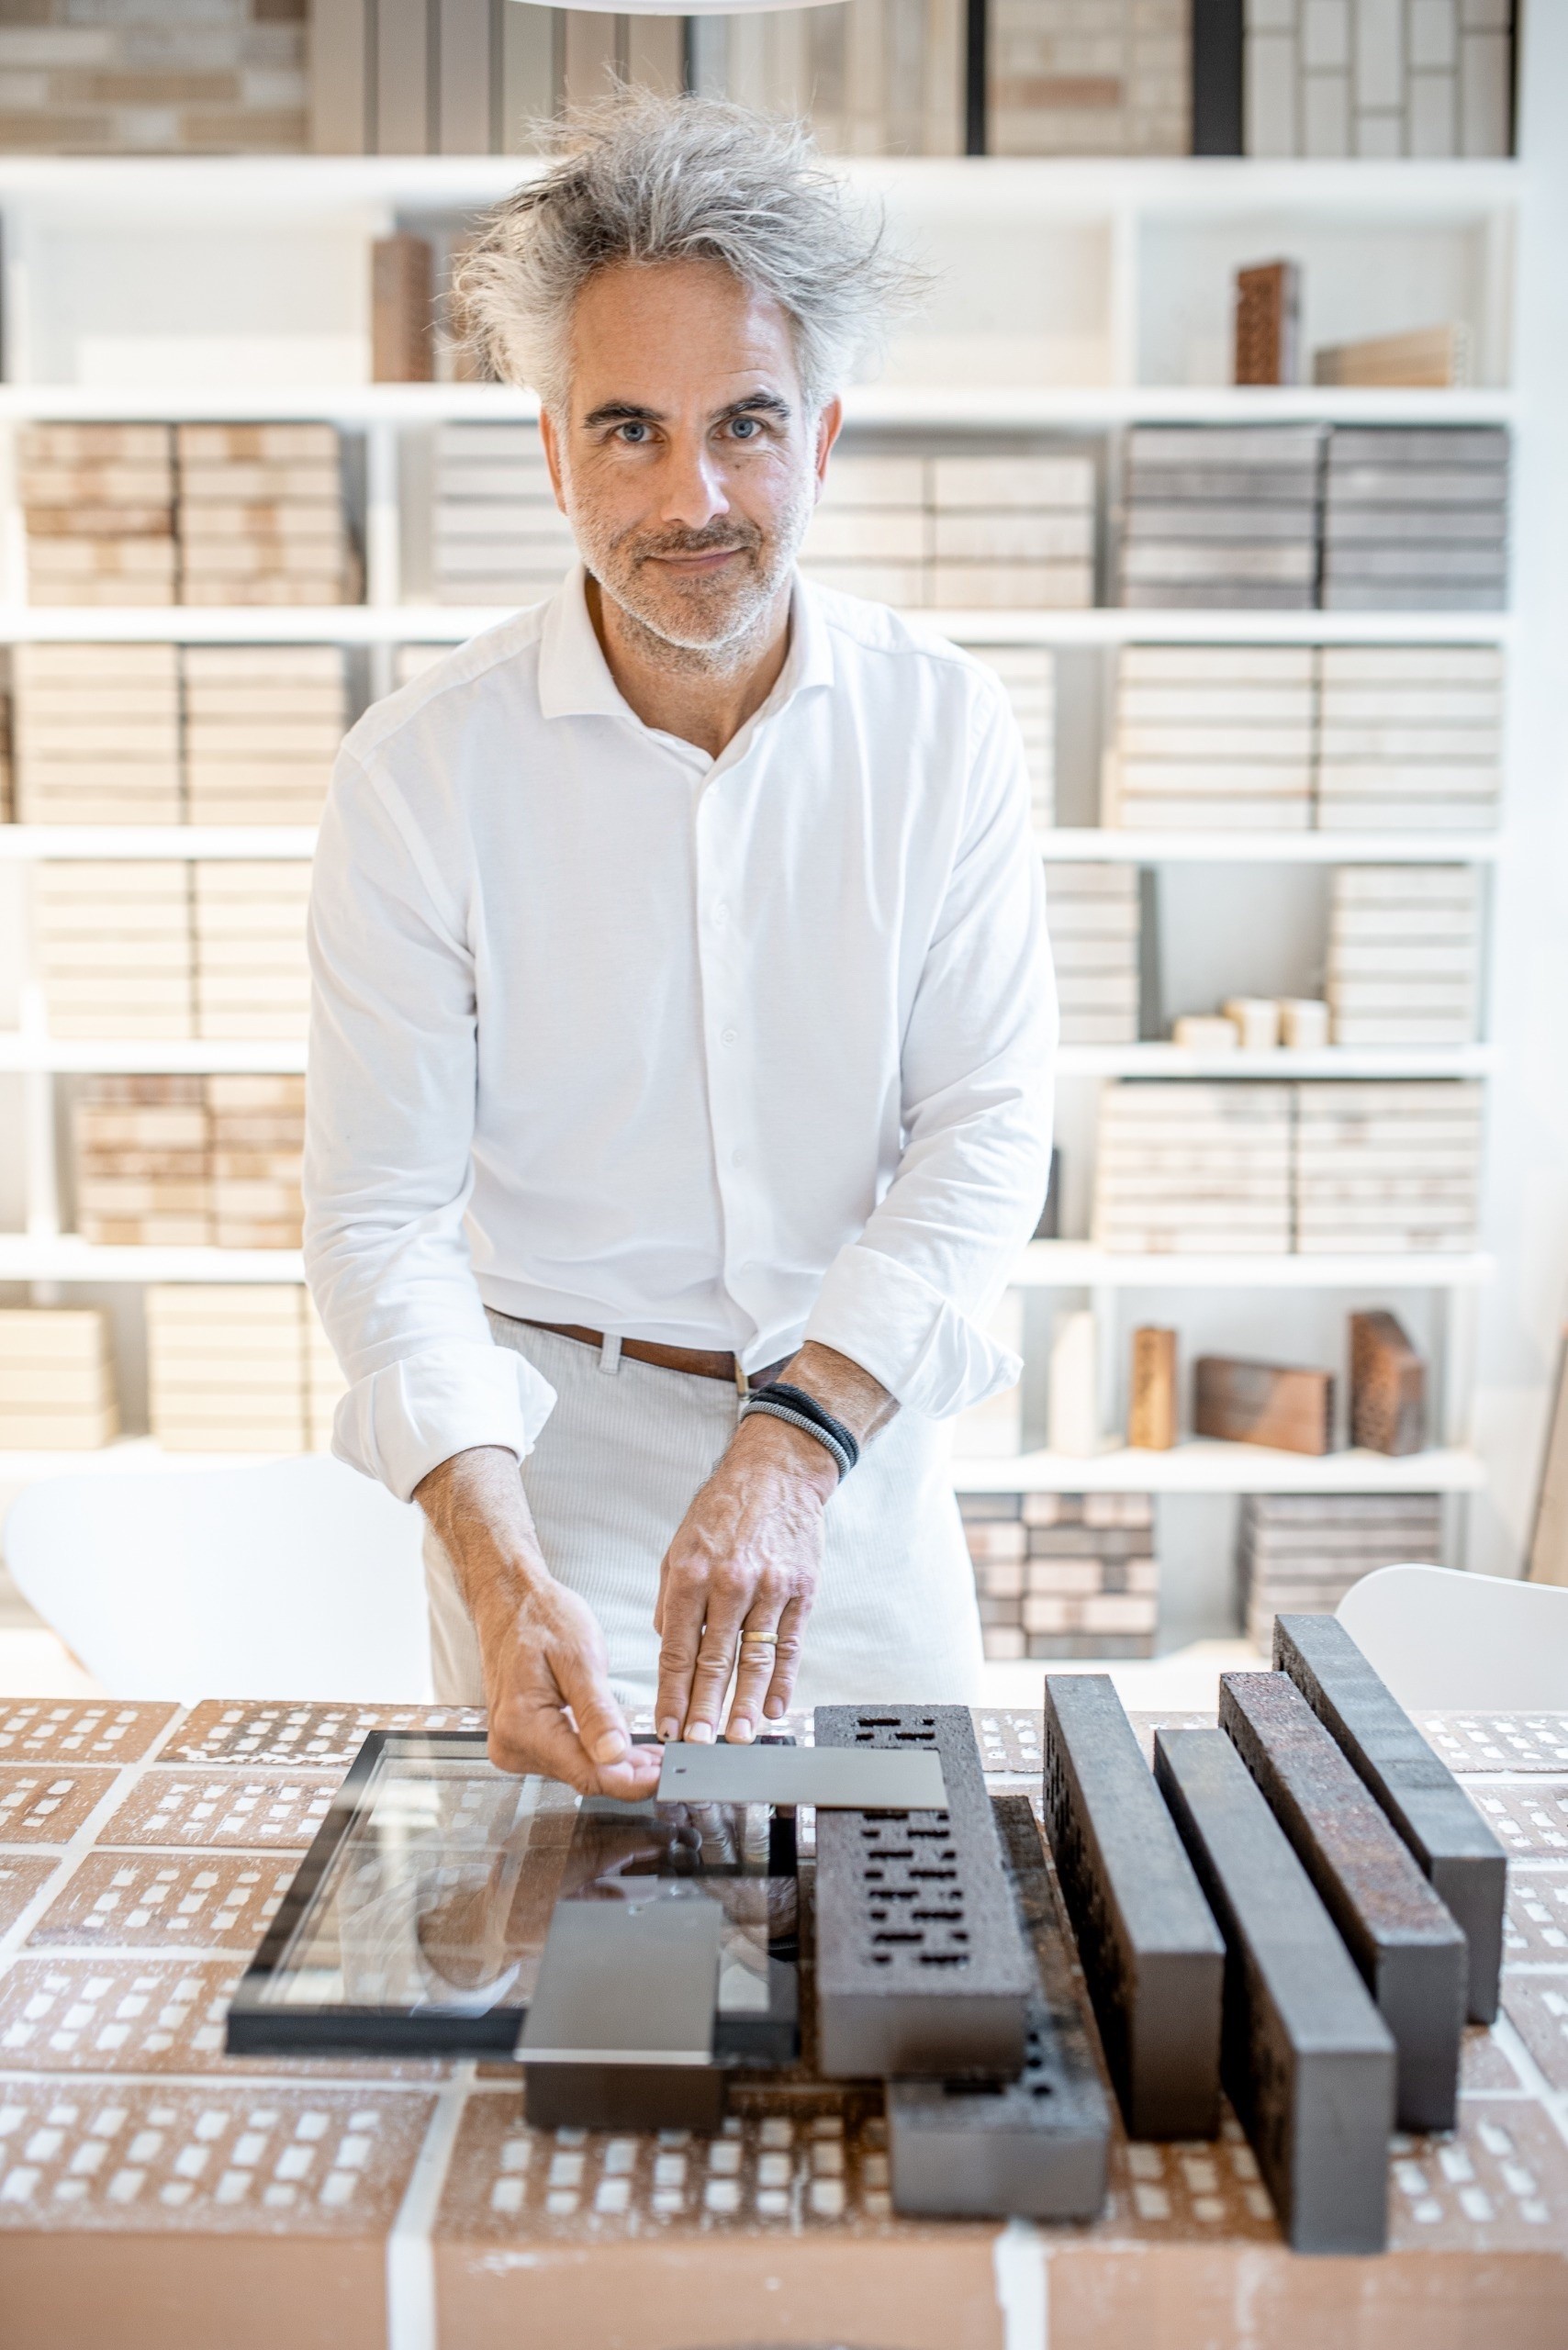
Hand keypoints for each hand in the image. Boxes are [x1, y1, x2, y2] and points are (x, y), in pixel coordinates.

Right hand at [414, 1446, 659, 1799]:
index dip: (632, 1781)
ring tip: (653, 1755)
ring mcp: (513, 1745)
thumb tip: (615, 1755)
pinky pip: (567, 1758)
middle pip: (584, 1776)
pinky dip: (597, 1755)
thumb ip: (596, 1711)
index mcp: (523, 1724)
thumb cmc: (541, 1618)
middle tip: (671, 1764)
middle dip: (629, 1773)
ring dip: (616, 1766)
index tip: (667, 1778)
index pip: (587, 1774)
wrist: (509, 1601)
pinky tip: (624, 1749)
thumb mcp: (579, 1657)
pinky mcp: (521, 1742)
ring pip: (577, 1771)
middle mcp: (511, 1743)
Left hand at [654, 1411, 834, 1745]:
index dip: (671, 1693)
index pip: (676, 1649)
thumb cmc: (723, 1512)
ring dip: (743, 1704)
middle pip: (713, 1661)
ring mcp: (768, 1588)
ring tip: (736, 1737)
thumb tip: (670, 1651)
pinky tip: (772, 1707)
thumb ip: (671, 1603)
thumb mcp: (679, 1549)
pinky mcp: (800, 1590)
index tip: (667, 1725)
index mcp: (690, 1576)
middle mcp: (729, 1584)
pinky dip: (781, 1680)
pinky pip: (789, 1644)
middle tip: (697, 1745)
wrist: (776, 1474)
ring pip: (753, 1659)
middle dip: (703, 1709)